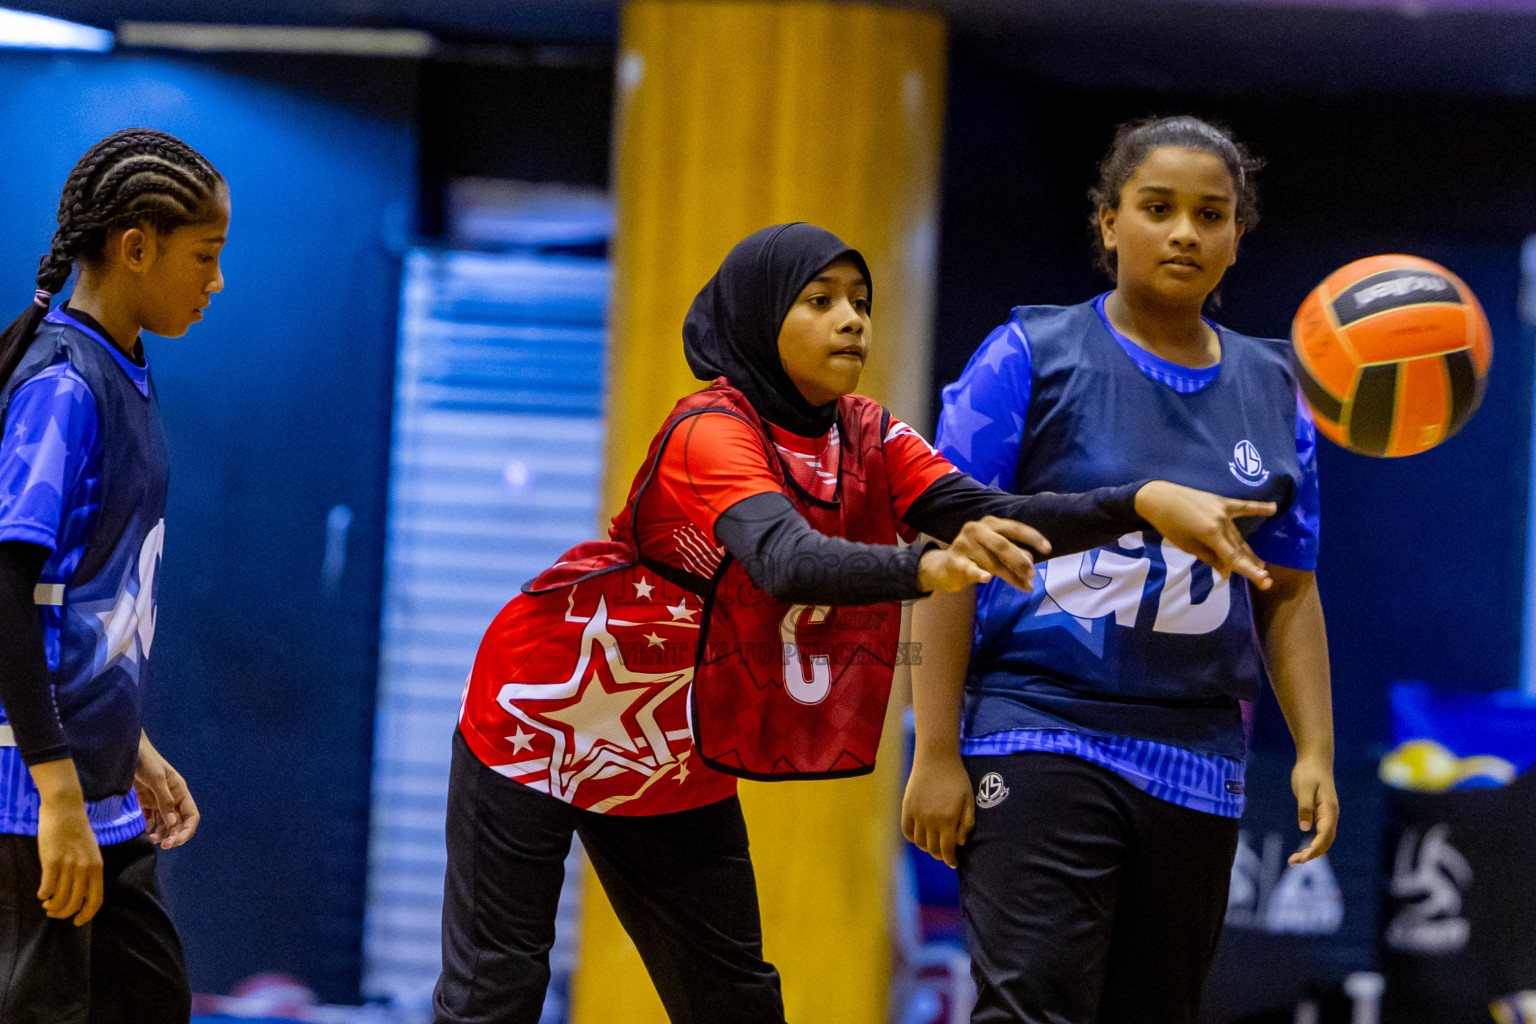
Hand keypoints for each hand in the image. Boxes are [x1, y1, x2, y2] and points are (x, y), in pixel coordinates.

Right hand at [31, 759, 102, 925]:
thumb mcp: (90, 852)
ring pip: (60, 898)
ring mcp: (69, 864)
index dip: (86, 915)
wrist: (65, 808)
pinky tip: (40, 892)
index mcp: (97, 867)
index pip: (96, 900)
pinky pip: (47, 887)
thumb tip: (81, 893)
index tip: (76, 922)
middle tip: (53, 912)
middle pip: (75, 903)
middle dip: (63, 913)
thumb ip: (88, 871)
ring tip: (46, 902)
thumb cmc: (76, 831)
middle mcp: (86, 868)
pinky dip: (43, 894)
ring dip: (51, 905)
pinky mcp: (52, 860)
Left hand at [134, 734, 198, 848]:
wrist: (127, 751)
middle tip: (163, 845)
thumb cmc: (145, 760)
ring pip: (164, 824)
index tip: (176, 841)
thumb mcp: (156, 778)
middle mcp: (172, 798)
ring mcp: (158, 801)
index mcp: (180, 792)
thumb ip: (164, 800)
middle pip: (178, 823)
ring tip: (151, 840)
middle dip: (174, 835)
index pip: (191, 816)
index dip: (187, 830)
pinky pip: (150, 820)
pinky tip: (143, 834)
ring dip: (161, 834)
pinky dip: (148, 829)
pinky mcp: (144, 802)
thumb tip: (172, 824)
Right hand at [901, 752, 975, 868]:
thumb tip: (960, 843)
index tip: (953, 863)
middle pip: (933, 849)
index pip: (947, 849)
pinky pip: (907, 831)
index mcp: (948, 819)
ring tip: (933, 844)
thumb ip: (967, 823)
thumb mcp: (969, 800)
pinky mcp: (907, 808)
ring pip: (920, 843)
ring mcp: (917, 815)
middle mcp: (931, 820)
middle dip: (940, 855)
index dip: (950, 860)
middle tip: (945, 853)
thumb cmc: (956, 779)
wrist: (936, 759)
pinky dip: (913, 838)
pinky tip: (920, 836)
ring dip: (927, 848)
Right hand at [919, 517, 1050, 593]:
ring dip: (1010, 576)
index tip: (1048, 548)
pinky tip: (986, 578)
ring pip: (991, 562)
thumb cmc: (977, 557)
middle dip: (1020, 560)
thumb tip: (1031, 563)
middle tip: (1032, 575)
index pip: (1014, 528)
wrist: (945, 568)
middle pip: (1003, 544)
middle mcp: (976, 529)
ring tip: (1023, 586)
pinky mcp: (955, 561)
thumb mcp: (998, 553)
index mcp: (990, 523)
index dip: (1032, 537)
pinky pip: (969, 568)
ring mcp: (964, 544)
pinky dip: (978, 573)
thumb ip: (1015, 555)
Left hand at [1134, 481, 1275, 588]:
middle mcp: (1221, 521)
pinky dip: (1258, 507)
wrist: (1159, 497)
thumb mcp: (1187, 545)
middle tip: (1265, 582)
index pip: (1233, 556)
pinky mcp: (1221, 501)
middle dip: (1251, 565)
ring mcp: (1223, 510)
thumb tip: (1226, 572)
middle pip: (1239, 547)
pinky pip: (1243, 506)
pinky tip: (1274, 508)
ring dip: (1247, 550)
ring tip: (1261, 565)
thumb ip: (1209, 557)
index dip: (1249, 570)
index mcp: (1210, 533)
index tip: (1264, 580)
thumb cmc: (1169, 524)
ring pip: (1238, 534)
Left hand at [1289, 755, 1338, 864]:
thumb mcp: (1304, 787)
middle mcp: (1331, 815)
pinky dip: (1313, 845)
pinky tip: (1304, 852)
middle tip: (1294, 862)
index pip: (1324, 834)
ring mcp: (1328, 815)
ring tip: (1295, 860)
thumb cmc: (1309, 772)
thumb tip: (1305, 828)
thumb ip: (1304, 807)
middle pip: (1326, 841)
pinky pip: (1321, 834)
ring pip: (1324, 839)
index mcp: (1329, 810)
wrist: (1315, 760)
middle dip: (1312, 854)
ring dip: (1313, 851)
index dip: (1315, 848)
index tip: (1303, 858)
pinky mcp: (1321, 814)